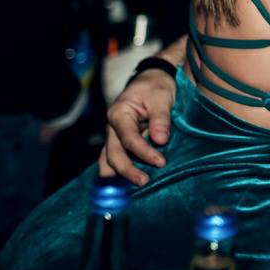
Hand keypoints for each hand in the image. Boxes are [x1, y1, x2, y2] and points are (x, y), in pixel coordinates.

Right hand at [99, 66, 176, 185]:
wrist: (152, 78)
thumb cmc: (156, 86)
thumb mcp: (161, 97)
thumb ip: (160, 119)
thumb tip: (160, 140)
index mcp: (118, 114)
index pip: (128, 139)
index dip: (143, 152)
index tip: (160, 162)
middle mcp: (112, 126)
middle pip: (113, 154)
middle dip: (127, 170)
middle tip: (144, 182)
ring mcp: (114, 135)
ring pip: (108, 159)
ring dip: (117, 175)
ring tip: (130, 190)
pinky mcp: (121, 140)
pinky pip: (116, 157)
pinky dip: (119, 171)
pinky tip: (127, 184)